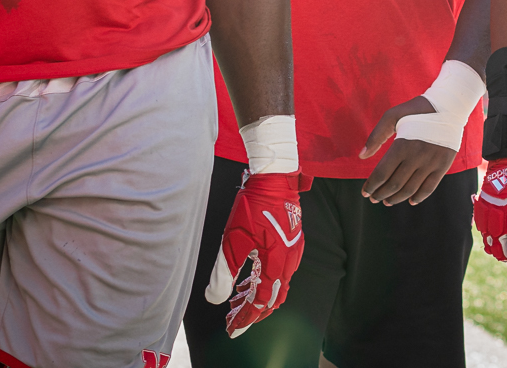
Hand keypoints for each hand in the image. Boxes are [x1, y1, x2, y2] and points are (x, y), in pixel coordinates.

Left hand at [203, 170, 306, 336]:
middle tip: (232, 318)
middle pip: (272, 298)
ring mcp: (293, 252)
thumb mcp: (232, 241)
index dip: (245, 317)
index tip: (232, 327)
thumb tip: (214, 297)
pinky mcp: (291, 243)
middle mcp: (289, 262)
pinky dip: (263, 280)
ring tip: (236, 299)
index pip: (261, 302)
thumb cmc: (254, 206)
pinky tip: (249, 278)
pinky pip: (279, 271)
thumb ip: (224, 273)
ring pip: (276, 285)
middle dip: (251, 310)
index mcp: (276, 264)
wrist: (273, 178)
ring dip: (256, 295)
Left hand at [360, 96, 457, 205]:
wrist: (449, 107)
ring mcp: (431, 163)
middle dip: (381, 194)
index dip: (372, 185)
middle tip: (374, 198)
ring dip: (396, 198)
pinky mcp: (443, 165)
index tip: (365, 192)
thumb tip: (362, 156)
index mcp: (402, 145)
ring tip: (387, 201)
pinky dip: (419, 197)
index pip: (382, 173)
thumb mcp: (393, 116)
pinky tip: (410, 201)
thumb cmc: (416, 110)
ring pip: (410, 189)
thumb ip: (376, 136)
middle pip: (395, 184)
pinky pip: (429, 187)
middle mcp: (416, 157)